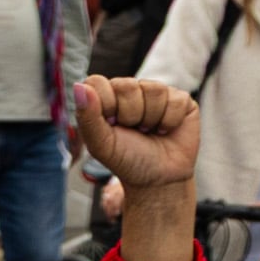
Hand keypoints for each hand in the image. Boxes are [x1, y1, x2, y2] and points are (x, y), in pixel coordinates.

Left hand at [71, 73, 200, 198]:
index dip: (105, 104)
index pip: (97, 82)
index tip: (111, 124)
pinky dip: (170, 121)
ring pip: (154, 89)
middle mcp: (130, 90)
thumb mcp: (101, 145)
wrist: (158, 179)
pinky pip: (176, 100)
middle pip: (127, 84)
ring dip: (151, 118)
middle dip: (130, 115)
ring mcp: (156, 92)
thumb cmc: (127, 160)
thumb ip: (88, 117)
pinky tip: (165, 130)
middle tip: (134, 131)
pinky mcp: (180, 100)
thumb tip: (80, 87)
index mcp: (105, 97)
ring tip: (149, 131)